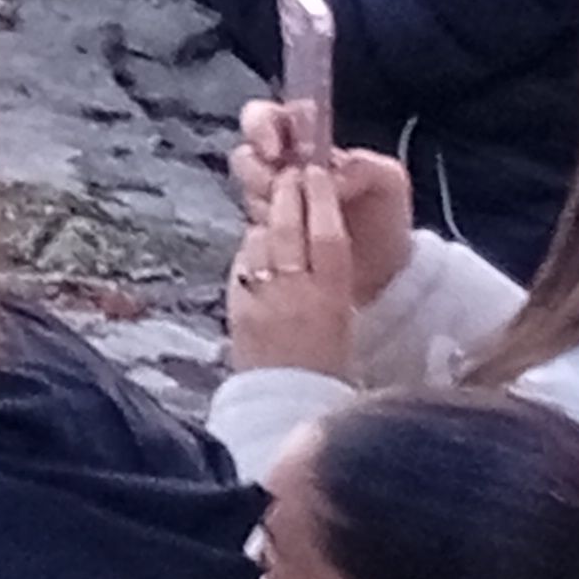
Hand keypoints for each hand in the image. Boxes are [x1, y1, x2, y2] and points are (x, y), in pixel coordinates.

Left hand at [226, 162, 358, 377]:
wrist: (286, 406)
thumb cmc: (325, 366)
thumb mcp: (343, 322)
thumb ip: (328, 279)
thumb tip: (316, 239)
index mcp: (332, 299)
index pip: (328, 236)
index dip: (322, 199)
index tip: (319, 172)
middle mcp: (295, 293)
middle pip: (288, 227)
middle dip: (288, 193)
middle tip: (290, 172)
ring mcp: (261, 296)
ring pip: (261, 239)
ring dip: (266, 214)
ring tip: (273, 197)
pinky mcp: (236, 303)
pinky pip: (242, 262)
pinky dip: (250, 245)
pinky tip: (257, 238)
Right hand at [230, 105, 412, 300]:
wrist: (384, 277)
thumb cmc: (384, 222)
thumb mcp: (389, 183)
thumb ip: (364, 166)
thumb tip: (332, 176)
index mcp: (306, 145)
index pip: (269, 117)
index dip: (262, 125)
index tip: (275, 150)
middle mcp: (280, 169)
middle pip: (244, 152)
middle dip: (254, 169)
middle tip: (275, 189)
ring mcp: (269, 203)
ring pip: (243, 191)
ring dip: (264, 204)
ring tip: (298, 224)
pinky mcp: (263, 236)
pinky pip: (249, 227)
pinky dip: (266, 233)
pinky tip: (291, 244)